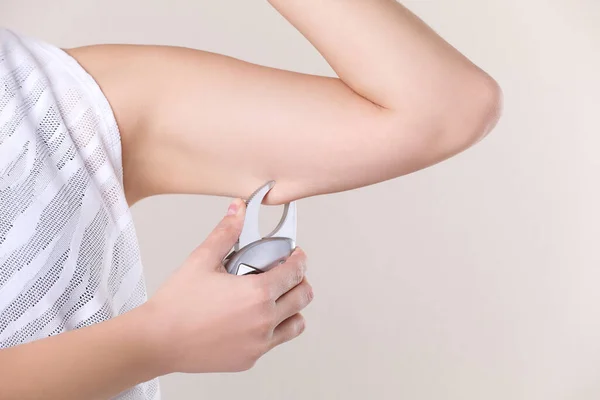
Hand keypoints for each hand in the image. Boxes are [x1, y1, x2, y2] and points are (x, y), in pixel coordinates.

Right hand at [142, 199, 312, 373]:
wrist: (157, 341)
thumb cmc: (177, 304)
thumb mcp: (202, 260)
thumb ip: (226, 232)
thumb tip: (238, 209)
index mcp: (258, 293)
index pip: (296, 272)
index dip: (299, 259)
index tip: (296, 255)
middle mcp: (264, 320)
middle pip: (303, 297)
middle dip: (300, 281)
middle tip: (287, 274)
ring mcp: (259, 343)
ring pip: (296, 323)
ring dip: (292, 308)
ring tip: (275, 298)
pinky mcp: (250, 359)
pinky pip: (274, 342)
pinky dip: (273, 329)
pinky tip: (254, 318)